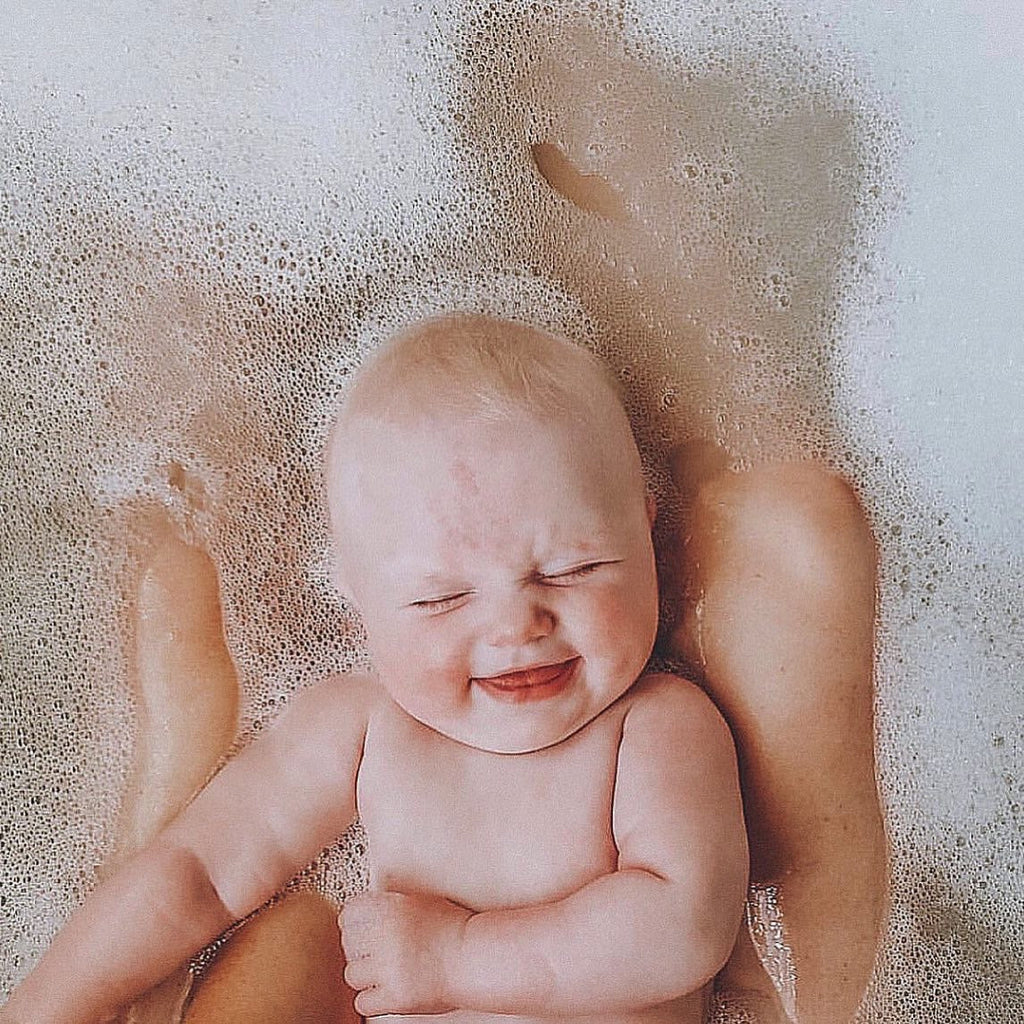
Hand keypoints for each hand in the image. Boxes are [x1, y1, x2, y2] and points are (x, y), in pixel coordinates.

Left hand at [339, 890, 471, 1016]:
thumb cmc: (454, 929)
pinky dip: (371, 999)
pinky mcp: (395, 997)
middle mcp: (386, 937)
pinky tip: (383, 991)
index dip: (351, 921)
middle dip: (358, 948)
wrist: (473, 957)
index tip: (354, 927)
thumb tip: (372, 903)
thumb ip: (393, 902)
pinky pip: (363, 1001)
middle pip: (348, 944)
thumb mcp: (421, 901)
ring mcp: (389, 968)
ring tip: (378, 973)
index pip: (350, 913)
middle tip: (369, 951)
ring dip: (364, 974)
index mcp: (391, 909)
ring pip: (352, 974)